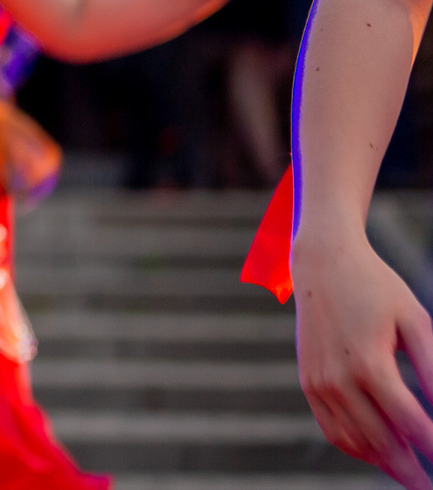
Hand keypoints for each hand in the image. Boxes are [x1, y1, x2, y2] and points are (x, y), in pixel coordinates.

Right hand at [295, 233, 432, 486]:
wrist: (321, 262)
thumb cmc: (377, 288)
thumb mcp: (416, 322)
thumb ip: (432, 370)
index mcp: (369, 364)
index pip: (412, 425)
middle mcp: (338, 380)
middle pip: (383, 443)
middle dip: (413, 470)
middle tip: (431, 486)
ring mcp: (318, 383)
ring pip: (356, 443)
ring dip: (386, 464)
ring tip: (413, 476)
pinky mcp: (308, 382)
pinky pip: (333, 430)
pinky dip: (358, 450)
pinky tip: (381, 454)